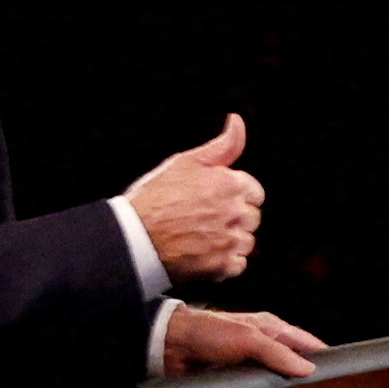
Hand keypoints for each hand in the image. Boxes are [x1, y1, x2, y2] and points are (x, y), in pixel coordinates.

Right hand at [127, 113, 264, 282]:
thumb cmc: (155, 198)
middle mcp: (237, 212)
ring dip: (229, 241)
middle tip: (204, 220)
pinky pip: (238, 265)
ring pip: (246, 242)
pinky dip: (224, 263)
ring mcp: (231, 240)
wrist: (134, 237)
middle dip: (234, 219)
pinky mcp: (223, 266)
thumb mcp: (187, 161)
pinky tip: (203, 254)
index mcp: (232, 184)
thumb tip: (237, 121)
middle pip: (252, 218)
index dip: (234, 197)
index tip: (215, 201)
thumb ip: (222, 145)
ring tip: (200, 237)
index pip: (254, 192)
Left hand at [156, 302, 327, 378]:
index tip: (338, 370)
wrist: (172, 345)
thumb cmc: (207, 332)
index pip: (306, 342)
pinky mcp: (237, 377)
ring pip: (277, 377)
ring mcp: (250, 361)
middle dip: (305, 375)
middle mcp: (263, 344)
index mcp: (271, 328)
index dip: (321, 355)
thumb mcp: (248, 338)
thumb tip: (307, 368)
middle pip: (293, 361)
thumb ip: (277, 353)